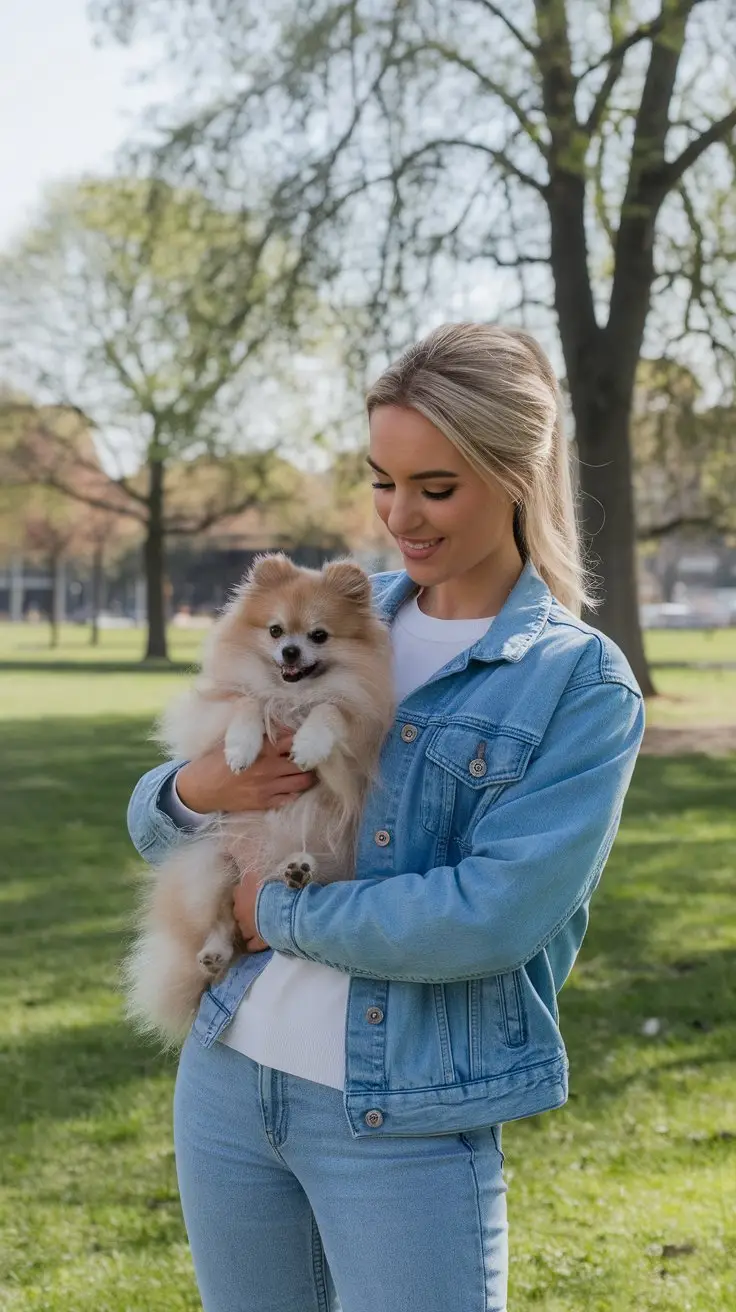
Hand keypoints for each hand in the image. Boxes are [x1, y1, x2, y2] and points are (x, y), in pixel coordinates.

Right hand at [175, 731, 317, 814]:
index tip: (304, 739)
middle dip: (308, 759)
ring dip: (306, 776)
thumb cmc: (215, 762)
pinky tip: (292, 786)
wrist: (201, 789)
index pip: (292, 742)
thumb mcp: (235, 742)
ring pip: (301, 783)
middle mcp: (268, 770)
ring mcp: (267, 788)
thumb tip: (281, 728)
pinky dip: (295, 791)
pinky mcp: (264, 803)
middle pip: (302, 764)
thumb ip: (259, 737)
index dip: (300, 740)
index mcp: (261, 751)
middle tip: (309, 756)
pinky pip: (290, 798)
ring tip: (305, 771)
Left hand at [233, 868, 269, 951]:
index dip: (245, 893)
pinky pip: (252, 945)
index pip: (237, 892)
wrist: (279, 910)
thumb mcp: (258, 876)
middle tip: (257, 909)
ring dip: (250, 927)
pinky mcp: (256, 942)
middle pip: (239, 913)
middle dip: (246, 912)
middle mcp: (240, 912)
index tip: (252, 893)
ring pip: (244, 929)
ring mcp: (247, 929)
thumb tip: (250, 874)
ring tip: (259, 925)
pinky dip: (254, 943)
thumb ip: (252, 876)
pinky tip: (259, 942)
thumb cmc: (270, 889)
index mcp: (240, 894)